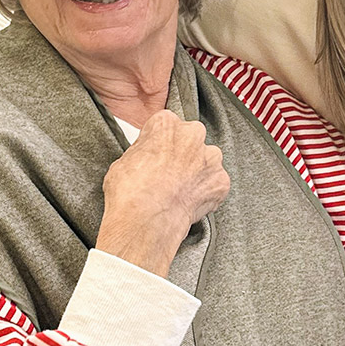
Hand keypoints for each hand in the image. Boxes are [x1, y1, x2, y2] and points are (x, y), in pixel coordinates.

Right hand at [96, 110, 229, 276]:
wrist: (145, 222)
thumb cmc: (129, 191)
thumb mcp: (123, 160)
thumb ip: (142, 150)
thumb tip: (146, 155)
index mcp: (166, 123)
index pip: (165, 125)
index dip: (159, 143)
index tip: (155, 155)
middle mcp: (192, 134)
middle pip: (191, 137)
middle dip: (183, 152)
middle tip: (170, 173)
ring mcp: (210, 158)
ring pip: (207, 159)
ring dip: (198, 171)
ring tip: (181, 190)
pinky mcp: (221, 181)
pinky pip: (215, 183)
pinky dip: (206, 192)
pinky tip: (190, 203)